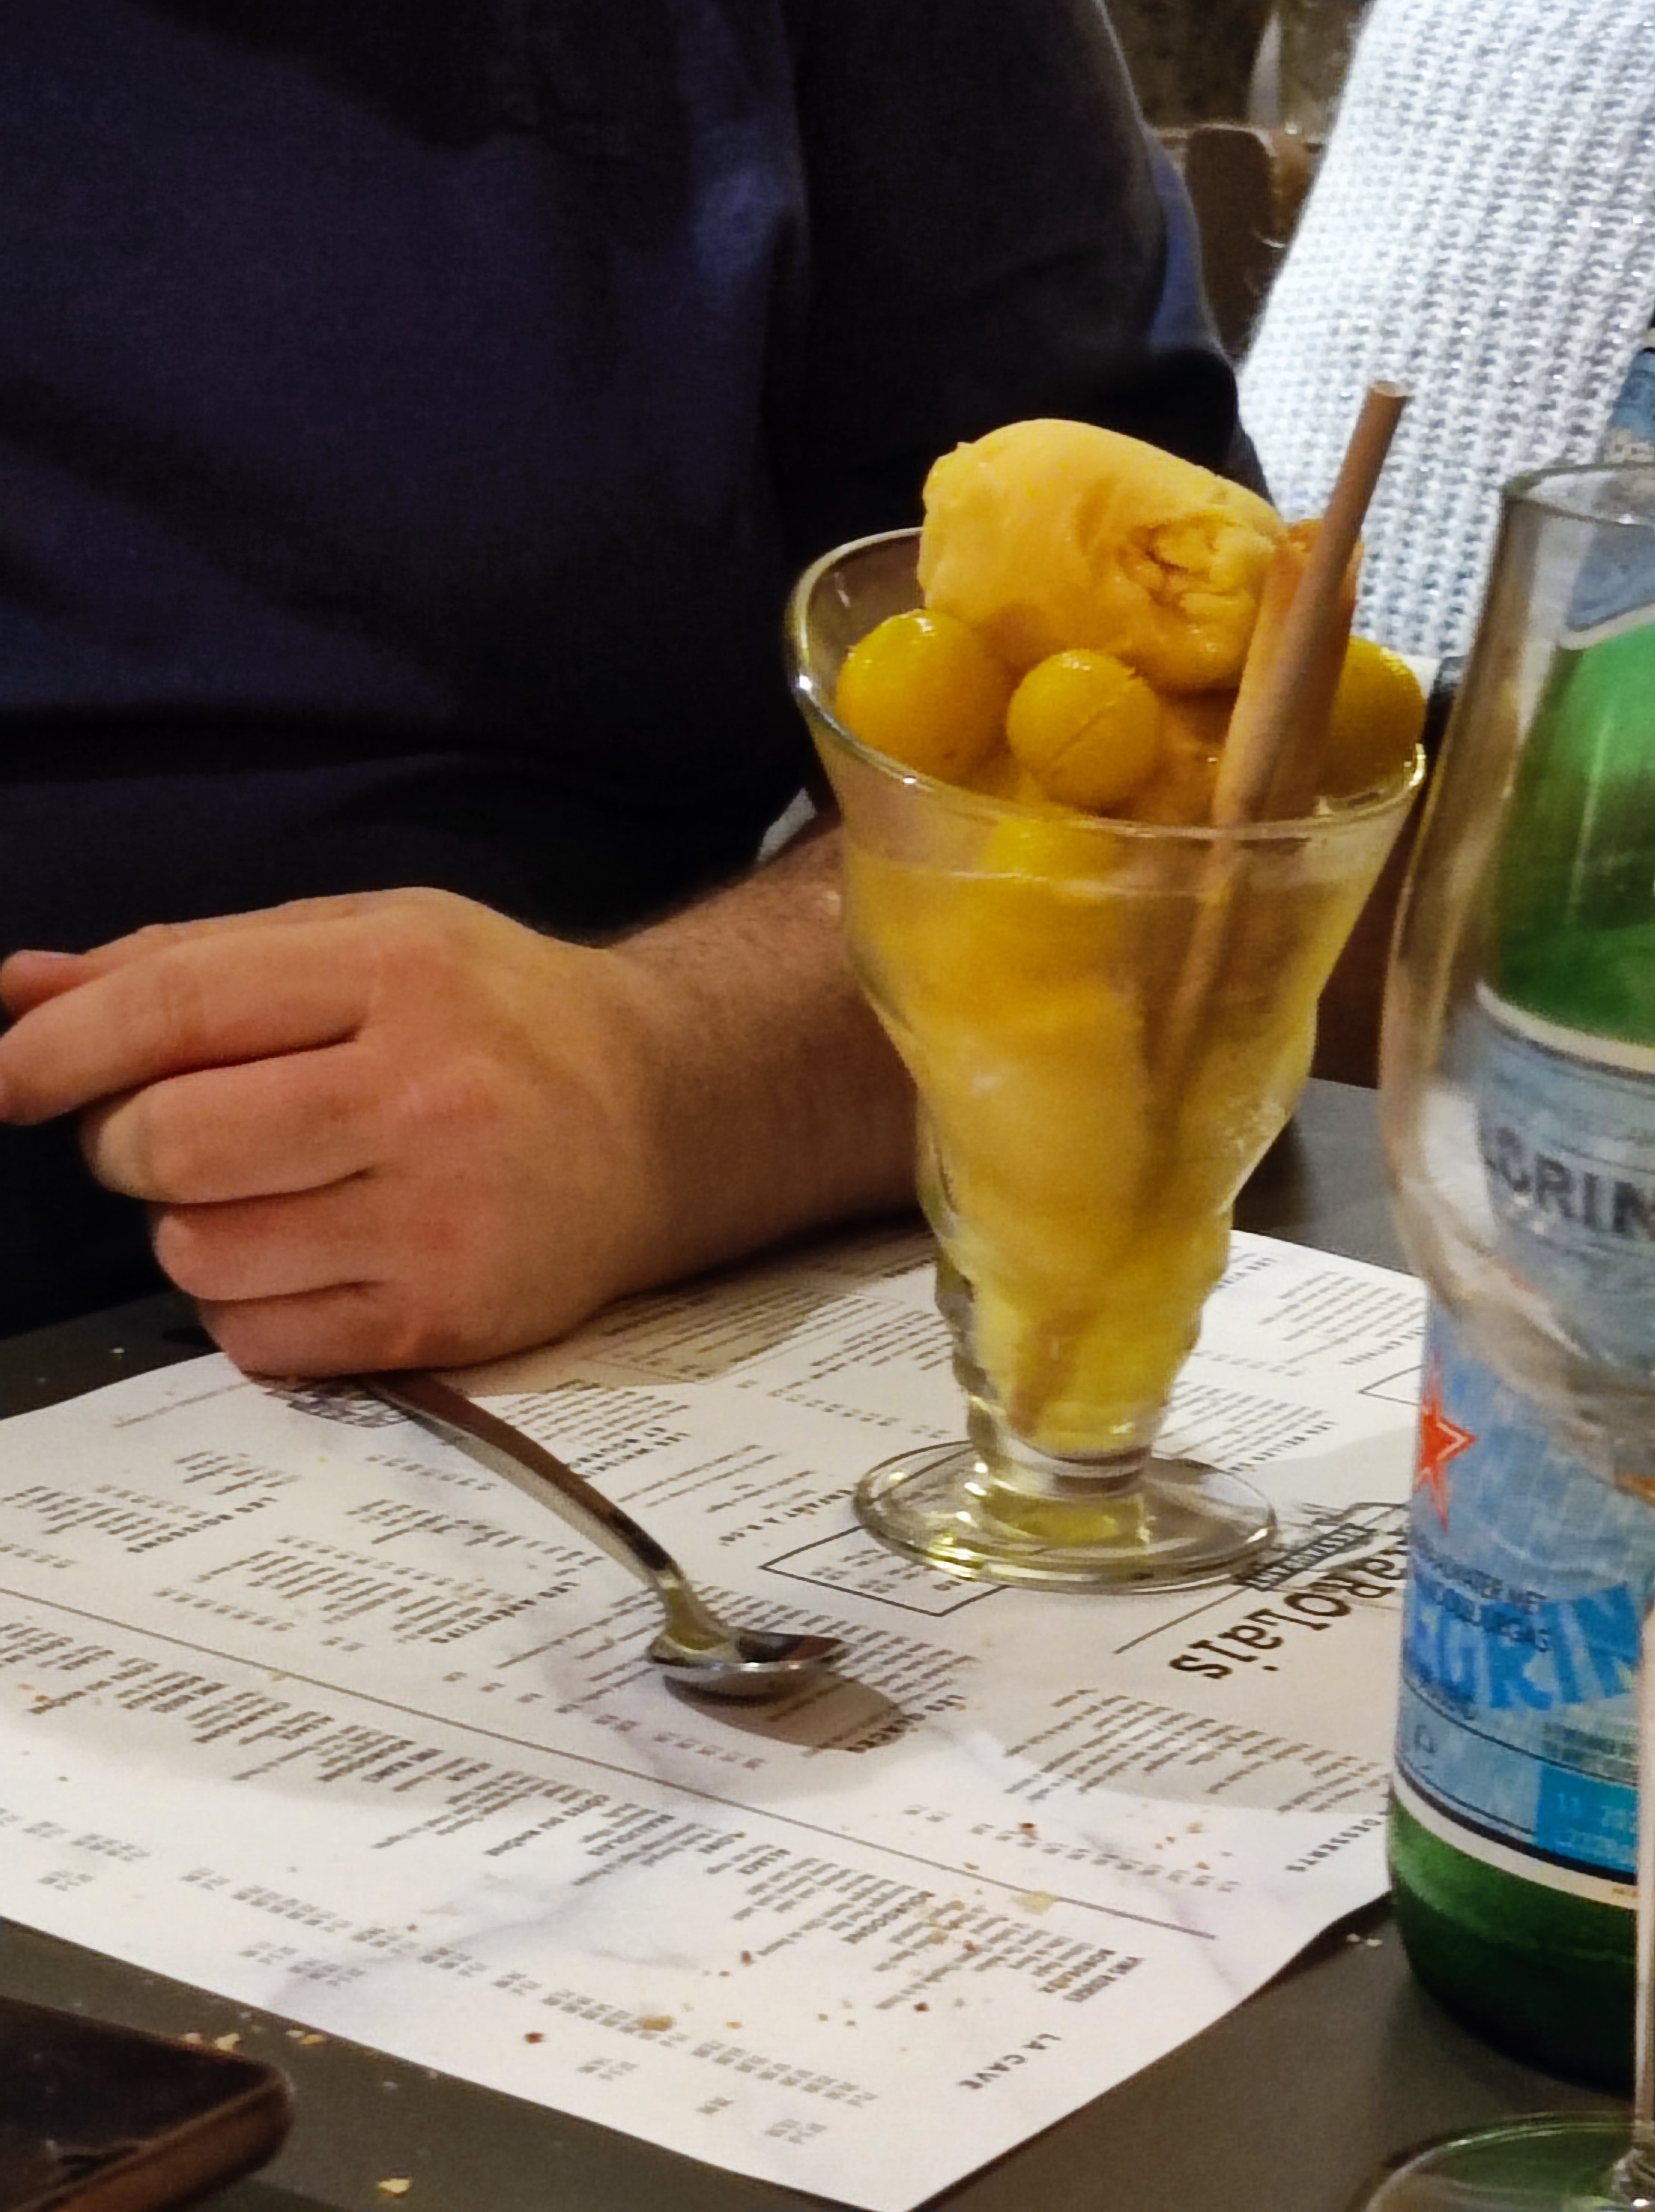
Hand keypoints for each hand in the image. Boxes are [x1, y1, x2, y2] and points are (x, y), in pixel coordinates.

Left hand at [0, 844, 915, 1377]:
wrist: (667, 1118)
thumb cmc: (502, 1019)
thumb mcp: (372, 939)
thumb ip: (197, 960)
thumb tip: (20, 993)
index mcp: (402, 972)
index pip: (180, 1005)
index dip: (62, 1048)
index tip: (7, 1075)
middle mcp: (426, 1095)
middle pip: (170, 1144)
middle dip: (128, 1144)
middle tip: (173, 1132)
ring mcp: (441, 1220)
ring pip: (200, 1252)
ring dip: (192, 1228)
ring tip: (271, 1191)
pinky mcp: (449, 1319)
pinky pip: (258, 1339)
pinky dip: (250, 1304)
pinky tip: (315, 1253)